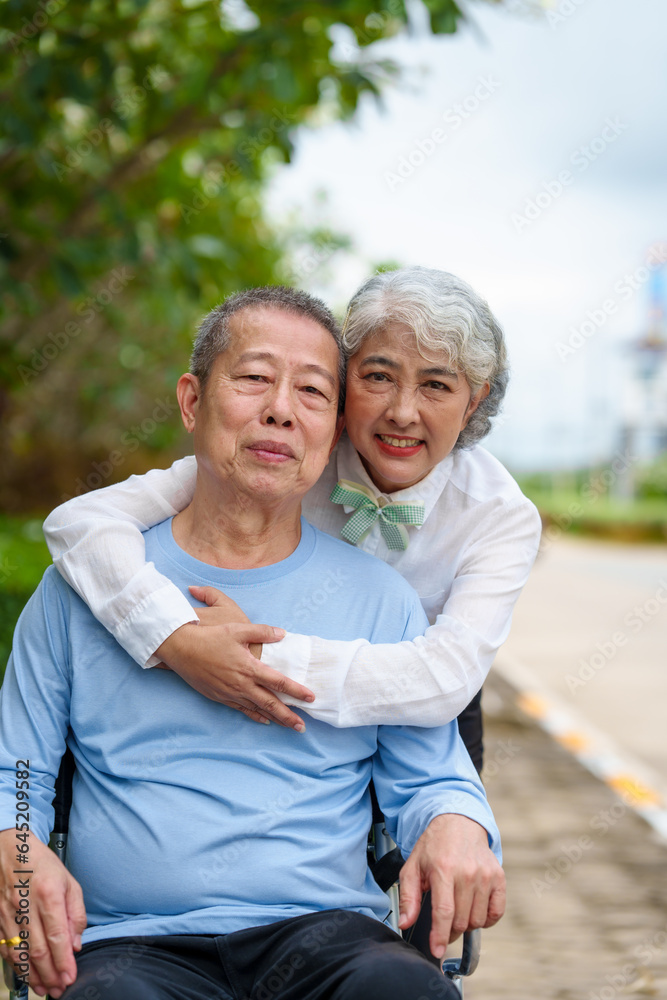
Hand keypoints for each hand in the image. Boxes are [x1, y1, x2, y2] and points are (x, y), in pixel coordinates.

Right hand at [0, 829, 85, 997]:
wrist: (10, 850)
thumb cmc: (41, 864)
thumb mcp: (68, 881)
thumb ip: (75, 913)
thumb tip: (75, 943)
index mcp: (48, 894)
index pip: (57, 936)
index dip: (64, 961)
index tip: (71, 976)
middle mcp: (26, 906)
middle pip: (38, 950)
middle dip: (51, 975)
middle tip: (60, 989)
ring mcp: (8, 915)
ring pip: (20, 954)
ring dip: (33, 976)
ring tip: (45, 988)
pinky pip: (5, 950)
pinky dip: (16, 966)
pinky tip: (26, 975)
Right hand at [154, 585, 314, 730]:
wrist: (182, 649)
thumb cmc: (210, 637)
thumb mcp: (238, 629)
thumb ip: (262, 631)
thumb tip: (282, 633)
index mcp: (248, 667)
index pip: (278, 682)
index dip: (296, 690)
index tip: (310, 697)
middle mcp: (241, 684)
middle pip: (270, 703)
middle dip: (288, 716)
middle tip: (303, 727)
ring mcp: (230, 693)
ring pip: (257, 709)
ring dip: (274, 719)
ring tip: (289, 727)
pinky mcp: (220, 697)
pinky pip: (241, 709)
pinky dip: (254, 715)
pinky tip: (264, 719)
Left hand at [398, 813, 505, 958]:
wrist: (458, 822)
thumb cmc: (434, 846)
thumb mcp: (413, 866)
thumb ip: (408, 897)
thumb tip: (405, 923)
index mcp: (443, 870)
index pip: (444, 912)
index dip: (440, 936)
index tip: (437, 951)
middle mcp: (467, 873)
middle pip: (460, 921)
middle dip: (450, 929)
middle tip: (443, 920)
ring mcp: (485, 875)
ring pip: (477, 920)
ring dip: (466, 923)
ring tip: (458, 909)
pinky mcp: (499, 877)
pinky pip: (496, 913)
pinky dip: (486, 919)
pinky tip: (474, 909)